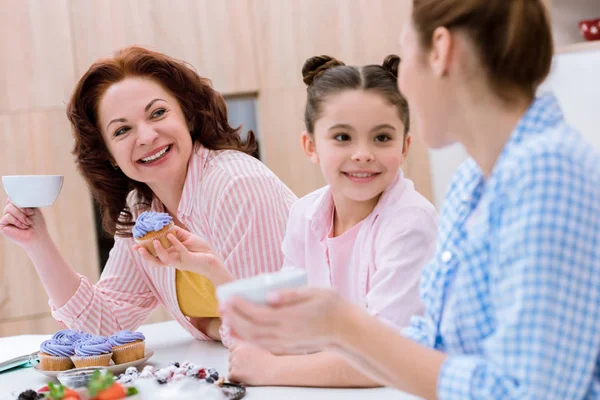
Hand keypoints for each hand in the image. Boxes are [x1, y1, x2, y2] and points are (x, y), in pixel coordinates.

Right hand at [0, 198, 48, 247]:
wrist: (38, 235)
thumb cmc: (37, 223)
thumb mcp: (32, 208)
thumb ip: (24, 201)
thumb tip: (15, 196)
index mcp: (16, 205)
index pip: (13, 196)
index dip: (21, 200)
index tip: (31, 210)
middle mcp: (10, 210)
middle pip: (11, 201)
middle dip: (23, 208)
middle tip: (30, 215)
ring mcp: (5, 217)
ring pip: (9, 208)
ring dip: (21, 215)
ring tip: (28, 222)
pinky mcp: (2, 224)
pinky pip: (8, 216)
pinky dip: (17, 221)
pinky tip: (23, 226)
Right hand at [134, 225, 223, 274]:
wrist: (214, 257)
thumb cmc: (201, 249)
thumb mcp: (186, 237)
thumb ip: (176, 232)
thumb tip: (165, 224)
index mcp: (171, 256)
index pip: (154, 255)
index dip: (144, 252)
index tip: (134, 245)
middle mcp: (173, 261)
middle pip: (155, 261)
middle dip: (145, 255)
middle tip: (137, 248)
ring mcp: (180, 262)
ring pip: (165, 260)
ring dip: (158, 251)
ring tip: (153, 241)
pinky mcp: (188, 260)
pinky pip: (180, 252)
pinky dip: (175, 243)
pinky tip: (171, 236)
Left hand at [221, 288, 346, 353]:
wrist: (347, 330)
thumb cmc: (333, 307)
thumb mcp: (315, 292)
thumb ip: (291, 295)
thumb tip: (270, 295)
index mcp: (290, 318)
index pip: (257, 314)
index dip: (240, 307)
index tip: (229, 298)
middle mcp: (285, 333)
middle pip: (251, 328)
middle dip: (234, 318)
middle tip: (222, 307)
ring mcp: (286, 343)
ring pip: (255, 339)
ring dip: (238, 330)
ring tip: (227, 319)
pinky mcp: (288, 347)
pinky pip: (263, 345)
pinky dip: (249, 340)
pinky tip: (242, 333)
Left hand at [228, 342, 278, 384]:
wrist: (272, 369)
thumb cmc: (268, 360)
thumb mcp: (257, 348)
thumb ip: (246, 348)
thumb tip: (240, 352)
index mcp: (242, 344)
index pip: (231, 348)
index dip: (236, 355)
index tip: (241, 360)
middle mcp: (236, 352)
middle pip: (230, 359)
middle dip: (236, 364)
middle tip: (247, 368)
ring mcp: (234, 362)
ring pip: (230, 369)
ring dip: (237, 372)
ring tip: (248, 374)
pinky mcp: (234, 373)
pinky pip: (230, 378)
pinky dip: (236, 380)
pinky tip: (244, 379)